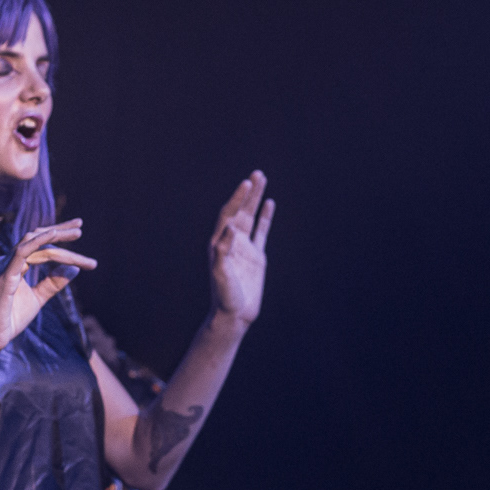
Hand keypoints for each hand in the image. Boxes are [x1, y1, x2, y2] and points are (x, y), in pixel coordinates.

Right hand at [0, 220, 96, 355]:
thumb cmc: (11, 318)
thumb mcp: (38, 298)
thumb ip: (53, 283)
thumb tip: (74, 269)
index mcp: (15, 264)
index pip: (38, 243)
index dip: (58, 235)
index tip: (78, 230)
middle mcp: (8, 260)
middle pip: (36, 237)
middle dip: (59, 230)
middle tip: (80, 225)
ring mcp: (4, 266)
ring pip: (33, 243)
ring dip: (56, 236)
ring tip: (77, 233)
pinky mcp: (4, 276)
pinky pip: (21, 252)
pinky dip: (37, 242)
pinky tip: (53, 235)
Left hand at [208, 171, 273, 327]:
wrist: (234, 315)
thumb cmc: (224, 296)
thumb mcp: (221, 274)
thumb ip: (223, 251)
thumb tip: (230, 229)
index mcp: (219, 243)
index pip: (228, 214)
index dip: (237, 199)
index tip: (246, 184)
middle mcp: (231, 242)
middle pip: (240, 210)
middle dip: (248, 193)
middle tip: (257, 174)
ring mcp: (244, 248)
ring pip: (251, 218)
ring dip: (256, 199)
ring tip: (262, 180)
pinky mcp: (256, 257)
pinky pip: (261, 232)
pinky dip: (265, 217)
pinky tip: (269, 203)